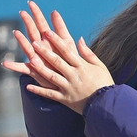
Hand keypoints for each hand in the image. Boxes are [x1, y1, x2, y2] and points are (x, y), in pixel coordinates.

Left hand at [1, 0, 115, 113]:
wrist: (107, 104)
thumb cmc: (104, 83)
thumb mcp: (99, 65)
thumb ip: (88, 53)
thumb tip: (79, 39)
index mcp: (82, 66)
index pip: (67, 51)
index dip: (56, 40)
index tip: (47, 32)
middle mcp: (74, 75)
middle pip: (57, 61)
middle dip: (45, 52)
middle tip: (34, 42)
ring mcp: (68, 87)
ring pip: (51, 77)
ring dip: (40, 68)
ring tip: (30, 60)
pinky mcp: (65, 99)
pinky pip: (50, 94)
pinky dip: (39, 91)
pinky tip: (28, 86)